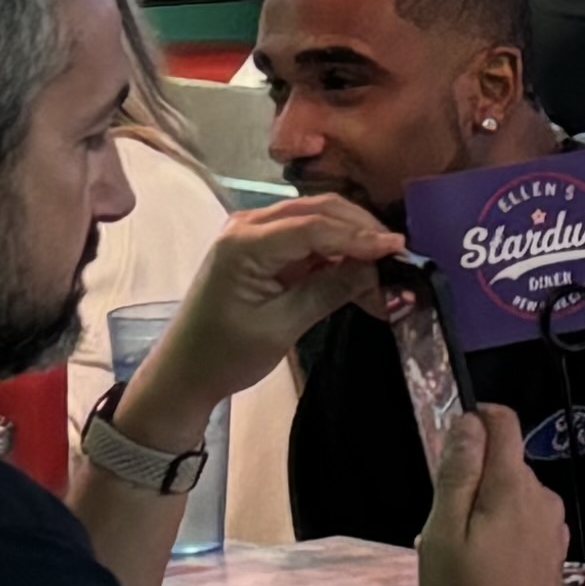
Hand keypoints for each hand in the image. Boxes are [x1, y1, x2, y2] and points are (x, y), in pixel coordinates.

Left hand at [133, 191, 405, 422]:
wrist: (185, 373)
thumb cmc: (226, 354)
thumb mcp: (282, 326)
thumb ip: (330, 290)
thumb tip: (380, 271)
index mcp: (245, 242)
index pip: (313, 226)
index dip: (359, 235)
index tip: (399, 249)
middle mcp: (248, 225)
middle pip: (317, 212)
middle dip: (361, 230)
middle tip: (399, 256)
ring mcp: (254, 234)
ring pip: (316, 220)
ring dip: (352, 238)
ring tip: (386, 266)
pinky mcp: (262, 249)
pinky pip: (306, 238)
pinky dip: (335, 250)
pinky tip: (361, 269)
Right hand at [412, 408, 564, 585]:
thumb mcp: (443, 533)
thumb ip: (458, 473)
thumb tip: (469, 422)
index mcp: (514, 486)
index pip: (503, 422)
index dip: (474, 422)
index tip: (449, 451)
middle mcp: (543, 500)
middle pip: (506, 463)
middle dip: (474, 480)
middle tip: (444, 525)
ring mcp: (553, 530)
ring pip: (515, 496)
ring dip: (487, 511)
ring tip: (460, 556)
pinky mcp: (554, 557)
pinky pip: (525, 525)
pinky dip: (503, 534)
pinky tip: (484, 572)